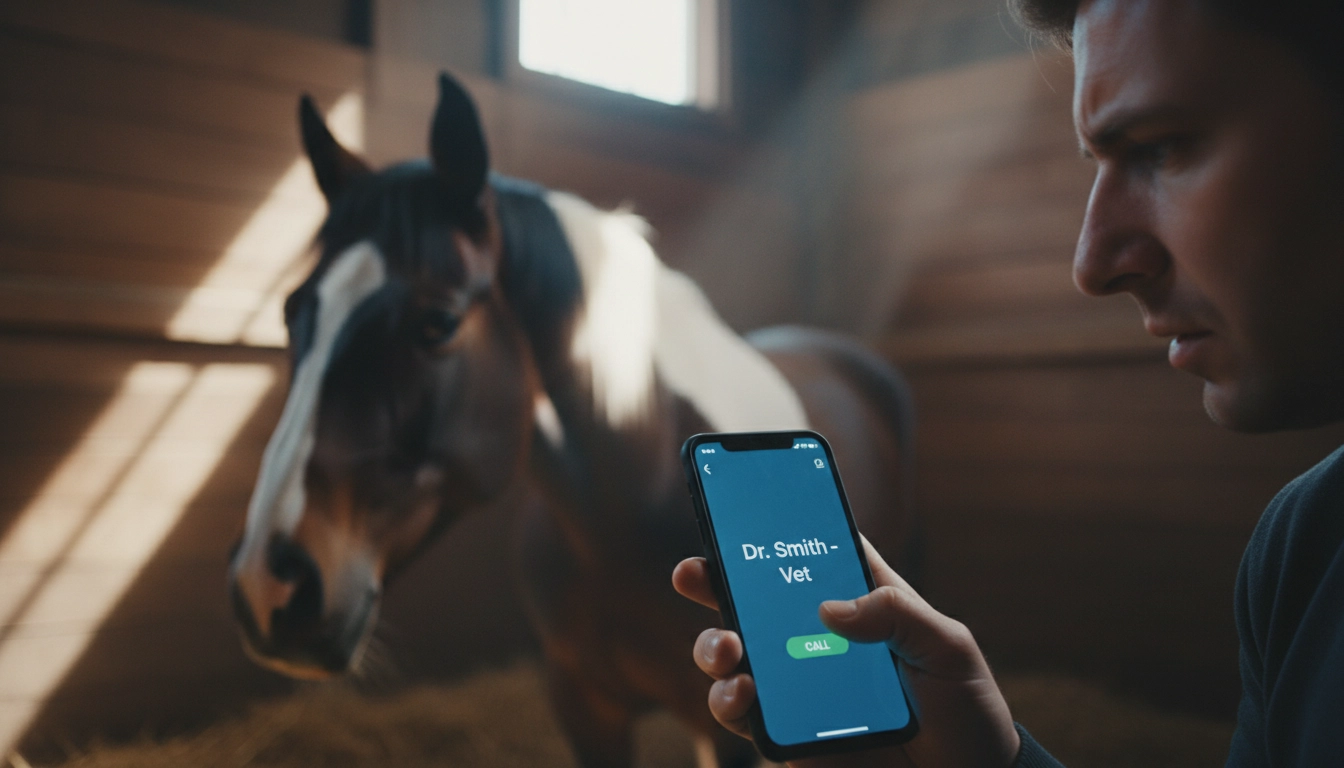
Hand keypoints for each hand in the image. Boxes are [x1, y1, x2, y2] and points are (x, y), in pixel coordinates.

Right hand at [671, 537, 1019, 767]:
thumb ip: (898, 613)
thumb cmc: (965, 708)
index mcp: (860, 601)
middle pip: (754, 597)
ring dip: (713, 644)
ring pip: (735, 653)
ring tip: (727, 650)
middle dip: (714, 580)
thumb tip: (831, 608)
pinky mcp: (789, 731)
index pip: (809, 553)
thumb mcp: (948, 646)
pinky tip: (742, 695)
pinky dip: (730, 701)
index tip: (740, 509)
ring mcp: (800, 683)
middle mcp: (820, 637)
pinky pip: (744, 713)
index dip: (773, 528)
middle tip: (695, 573)